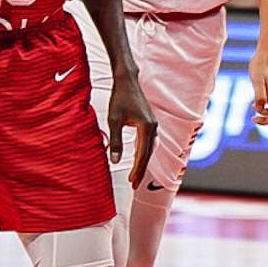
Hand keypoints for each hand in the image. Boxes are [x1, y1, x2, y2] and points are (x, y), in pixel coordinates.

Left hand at [106, 70, 159, 188]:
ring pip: (149, 149)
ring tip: (135, 175)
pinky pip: (148, 142)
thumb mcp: (114, 120)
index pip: (142, 154)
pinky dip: (144, 153)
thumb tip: (115, 161)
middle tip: (134, 185)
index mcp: (147, 128)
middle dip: (141, 170)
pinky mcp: (149, 122)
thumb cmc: (119, 99)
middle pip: (148, 154)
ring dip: (143, 162)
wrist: (127, 81)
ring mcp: (153, 125)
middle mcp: (153, 127)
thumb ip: (116, 141)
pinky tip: (139, 158)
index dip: (137, 170)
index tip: (131, 182)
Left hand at [248, 38, 267, 126]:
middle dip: (265, 118)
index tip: (253, 118)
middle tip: (252, 116)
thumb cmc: (261, 62)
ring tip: (252, 105)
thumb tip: (260, 109)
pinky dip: (267, 103)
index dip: (265, 122)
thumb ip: (259, 95)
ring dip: (265, 110)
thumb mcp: (257, 79)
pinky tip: (257, 95)